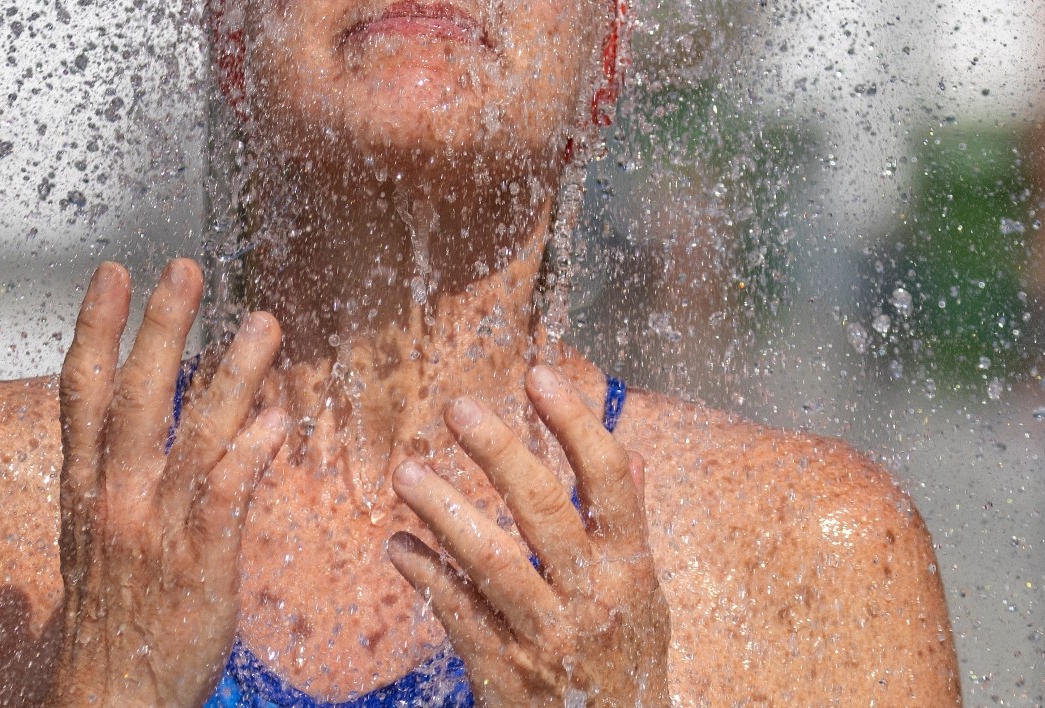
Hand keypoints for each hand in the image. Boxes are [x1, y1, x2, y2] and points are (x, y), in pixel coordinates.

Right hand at [52, 260, 288, 706]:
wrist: (111, 704)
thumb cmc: (107, 626)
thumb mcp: (83, 547)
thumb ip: (91, 491)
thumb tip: (80, 456)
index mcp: (84, 490)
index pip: (82, 393)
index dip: (95, 328)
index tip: (113, 272)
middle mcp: (114, 499)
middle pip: (135, 397)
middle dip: (160, 328)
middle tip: (187, 268)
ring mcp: (155, 530)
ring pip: (195, 435)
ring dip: (231, 374)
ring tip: (263, 322)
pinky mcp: (200, 565)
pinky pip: (227, 497)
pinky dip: (251, 452)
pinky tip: (280, 418)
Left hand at [387, 366, 670, 706]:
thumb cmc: (626, 665)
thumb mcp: (647, 598)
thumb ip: (632, 524)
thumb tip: (635, 450)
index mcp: (631, 569)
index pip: (608, 481)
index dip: (576, 423)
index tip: (540, 374)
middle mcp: (592, 598)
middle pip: (543, 509)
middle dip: (499, 452)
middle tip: (457, 407)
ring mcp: (545, 636)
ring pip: (491, 561)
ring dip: (444, 511)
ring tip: (405, 473)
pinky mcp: (502, 670)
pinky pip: (456, 612)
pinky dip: (424, 574)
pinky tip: (397, 545)